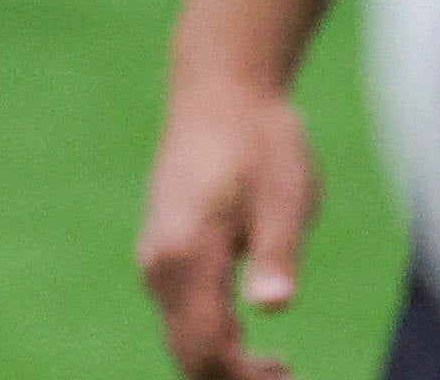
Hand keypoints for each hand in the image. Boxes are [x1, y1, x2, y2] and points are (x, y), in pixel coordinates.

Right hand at [138, 64, 320, 379]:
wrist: (221, 88)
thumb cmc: (260, 141)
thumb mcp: (283, 198)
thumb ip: (274, 255)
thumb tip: (273, 305)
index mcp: (186, 253)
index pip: (207, 347)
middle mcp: (159, 262)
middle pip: (185, 352)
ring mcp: (156, 255)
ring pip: (180, 336)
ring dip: (223, 364)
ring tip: (281, 370)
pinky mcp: (163, 248)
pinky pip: (179, 314)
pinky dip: (211, 340)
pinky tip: (250, 341)